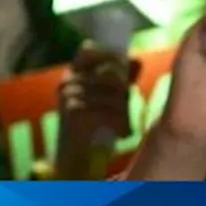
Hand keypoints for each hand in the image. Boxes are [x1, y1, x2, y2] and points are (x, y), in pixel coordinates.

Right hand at [54, 45, 139, 179]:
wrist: (75, 156)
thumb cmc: (92, 123)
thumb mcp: (106, 97)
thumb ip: (120, 78)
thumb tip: (137, 61)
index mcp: (72, 73)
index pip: (88, 49)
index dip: (109, 55)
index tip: (125, 70)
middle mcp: (68, 81)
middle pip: (111, 74)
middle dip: (124, 91)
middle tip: (126, 106)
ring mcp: (69, 96)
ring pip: (113, 94)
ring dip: (124, 110)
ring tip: (125, 124)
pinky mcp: (75, 114)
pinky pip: (109, 111)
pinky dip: (121, 123)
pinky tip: (123, 133)